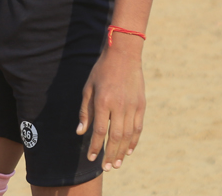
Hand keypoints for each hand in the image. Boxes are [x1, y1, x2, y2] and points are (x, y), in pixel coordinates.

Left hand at [76, 35, 144, 170]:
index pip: (98, 131)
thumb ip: (85, 112)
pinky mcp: (141, 104)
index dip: (94, 147)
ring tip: (117, 164)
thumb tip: (80, 132)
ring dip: (122, 152)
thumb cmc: (102, 71)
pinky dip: (134, 141)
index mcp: (103, 101)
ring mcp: (132, 105)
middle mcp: (118, 105)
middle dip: (109, 154)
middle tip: (106, 168)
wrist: (123, 54)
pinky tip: (128, 150)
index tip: (91, 158)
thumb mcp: (88, 88)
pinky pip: (138, 127)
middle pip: (115, 137)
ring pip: (128, 135)